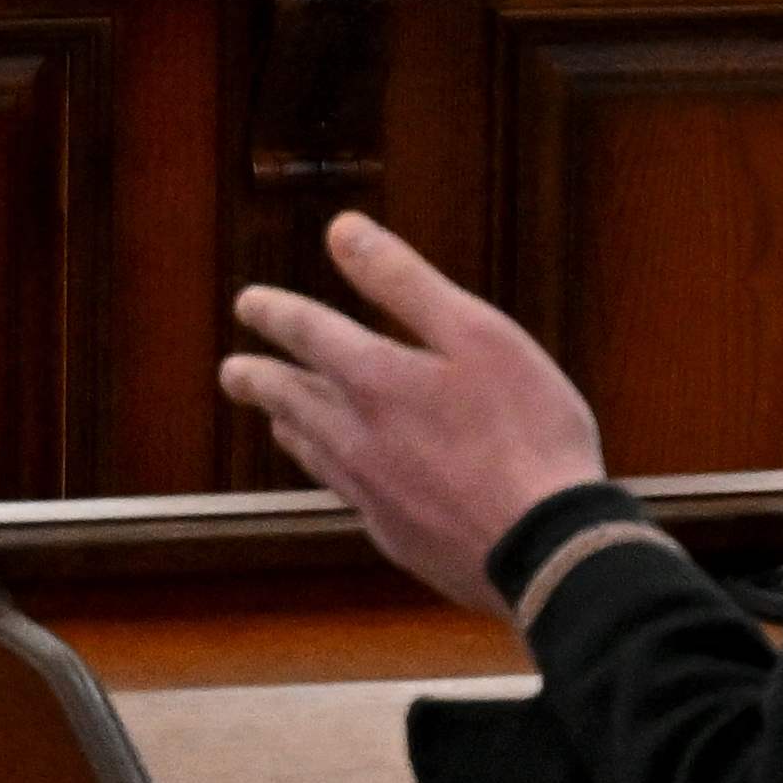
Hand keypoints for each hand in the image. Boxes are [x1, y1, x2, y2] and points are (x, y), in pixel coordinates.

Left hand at [219, 212, 608, 617]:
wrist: (549, 552)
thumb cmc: (528, 431)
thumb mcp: (477, 334)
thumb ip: (405, 283)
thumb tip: (341, 230)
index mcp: (375, 381)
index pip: (308, 333)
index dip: (275, 313)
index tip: (248, 304)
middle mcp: (358, 439)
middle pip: (294, 400)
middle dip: (260, 381)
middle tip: (233, 374)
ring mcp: (374, 497)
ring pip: (315, 453)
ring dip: (291, 427)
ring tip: (277, 420)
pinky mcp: (399, 540)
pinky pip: (349, 498)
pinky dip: (333, 476)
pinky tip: (346, 482)